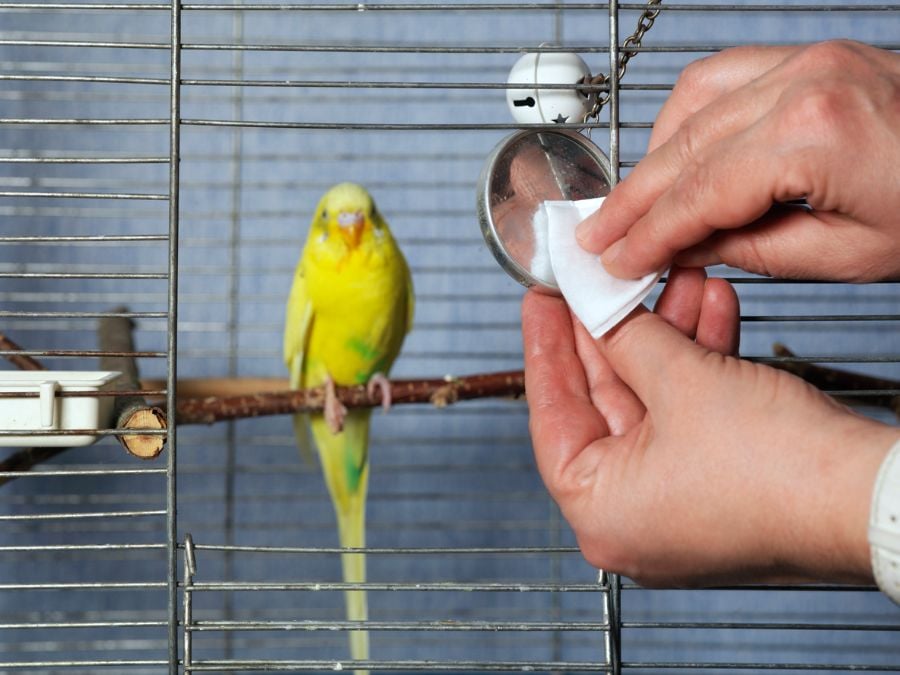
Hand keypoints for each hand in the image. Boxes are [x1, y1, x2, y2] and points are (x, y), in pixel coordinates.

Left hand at [522, 267, 898, 586]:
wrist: (872, 496)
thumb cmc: (778, 468)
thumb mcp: (682, 382)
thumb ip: (625, 337)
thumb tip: (594, 307)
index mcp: (599, 511)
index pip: (552, 414)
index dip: (545, 346)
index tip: (541, 301)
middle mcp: (630, 515)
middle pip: (604, 401)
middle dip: (615, 329)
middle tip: (600, 281)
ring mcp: (675, 501)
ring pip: (654, 399)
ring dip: (667, 335)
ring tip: (673, 276)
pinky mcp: (716, 483)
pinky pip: (689, 413)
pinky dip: (698, 363)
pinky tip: (710, 307)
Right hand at [575, 40, 899, 282]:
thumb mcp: (848, 255)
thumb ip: (751, 250)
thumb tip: (685, 248)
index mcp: (815, 136)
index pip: (699, 194)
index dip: (648, 234)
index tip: (615, 260)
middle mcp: (803, 83)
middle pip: (683, 149)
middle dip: (633, 200)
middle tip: (598, 238)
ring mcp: (806, 60)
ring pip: (690, 106)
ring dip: (652, 159)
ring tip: (631, 206)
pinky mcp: (810, 56)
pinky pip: (720, 77)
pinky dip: (684, 118)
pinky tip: (672, 152)